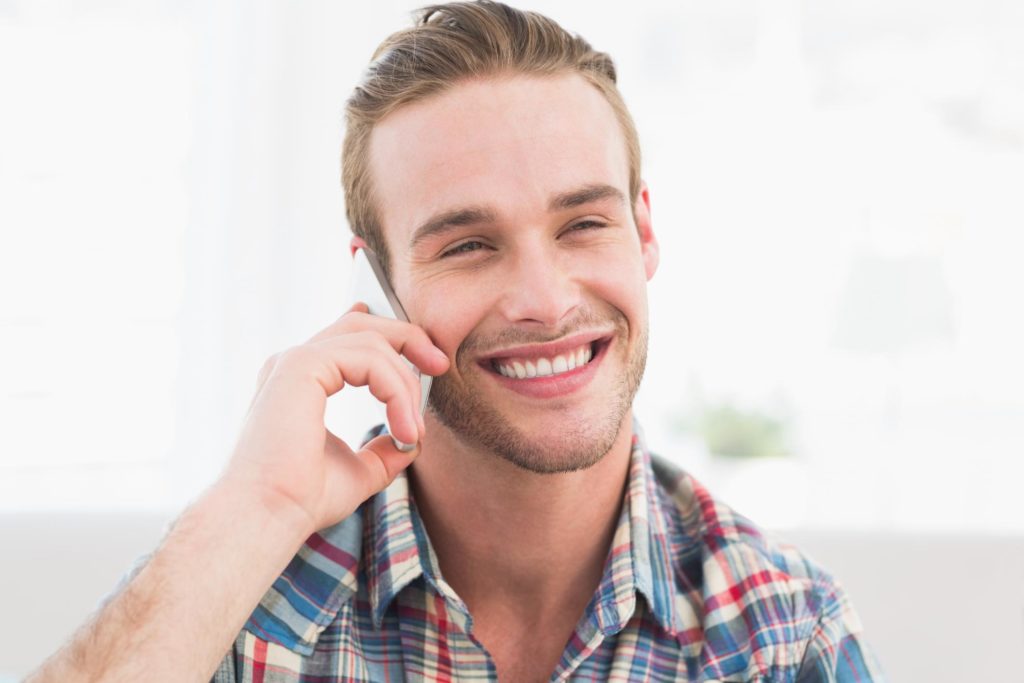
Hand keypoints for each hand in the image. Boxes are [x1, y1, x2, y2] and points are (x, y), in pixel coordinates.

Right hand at [221, 303, 449, 536]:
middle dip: (408, 337)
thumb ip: (385, 451)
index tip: (430, 363)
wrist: (269, 516)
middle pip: (362, 323)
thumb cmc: (302, 500)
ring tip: (413, 432)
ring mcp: (295, 360)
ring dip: (406, 385)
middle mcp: (294, 364)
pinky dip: (396, 391)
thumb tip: (411, 441)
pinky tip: (404, 429)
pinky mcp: (300, 365)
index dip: (391, 336)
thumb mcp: (359, 471)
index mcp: (301, 381)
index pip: (349, 337)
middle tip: (441, 365)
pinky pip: (369, 359)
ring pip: (373, 342)